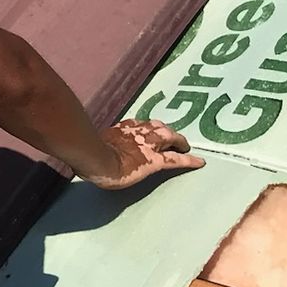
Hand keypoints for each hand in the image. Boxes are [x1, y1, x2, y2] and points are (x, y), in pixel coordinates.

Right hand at [80, 118, 205, 189]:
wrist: (96, 160)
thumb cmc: (88, 155)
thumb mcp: (92, 145)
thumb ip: (98, 145)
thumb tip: (90, 149)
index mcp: (120, 130)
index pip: (136, 125)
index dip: (144, 128)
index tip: (146, 130)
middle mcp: (136, 132)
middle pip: (156, 126)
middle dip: (165, 131)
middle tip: (172, 137)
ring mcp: (147, 145)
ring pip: (168, 137)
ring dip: (177, 140)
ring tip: (184, 145)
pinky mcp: (155, 160)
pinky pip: (176, 159)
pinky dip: (189, 160)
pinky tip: (199, 162)